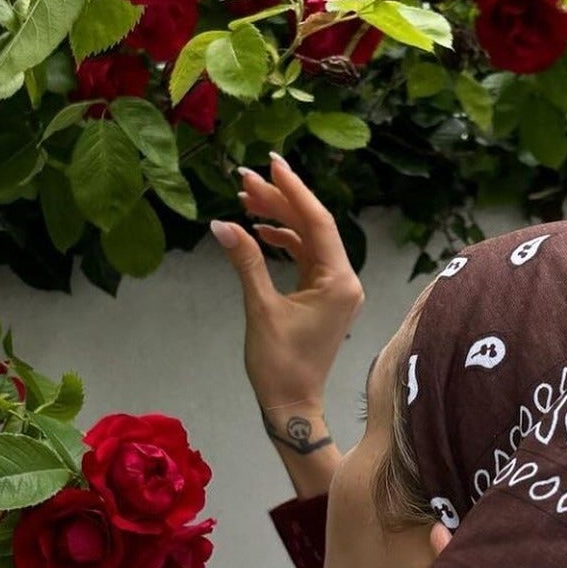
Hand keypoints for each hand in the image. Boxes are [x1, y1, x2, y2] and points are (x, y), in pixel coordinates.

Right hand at [211, 152, 363, 410]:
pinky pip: (305, 258)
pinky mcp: (323, 296)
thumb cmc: (280, 364)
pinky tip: (259, 231)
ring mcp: (335, 288)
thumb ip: (246, 261)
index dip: (293, 189)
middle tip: (245, 179)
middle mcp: (344, 280)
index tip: (271, 163)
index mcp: (339, 281)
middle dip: (279, 201)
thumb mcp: (261, 308)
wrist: (291, 404)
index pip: (317, 222)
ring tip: (245, 200)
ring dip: (278, 219)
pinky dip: (284, 242)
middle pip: (312, 226)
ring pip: (307, 240)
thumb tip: (222, 224)